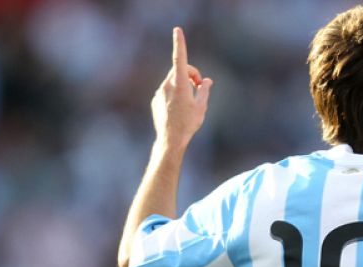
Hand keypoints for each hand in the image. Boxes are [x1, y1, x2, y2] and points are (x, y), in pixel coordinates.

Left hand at [151, 27, 212, 149]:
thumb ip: (204, 90)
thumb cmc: (188, 123)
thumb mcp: (201, 106)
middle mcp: (167, 85)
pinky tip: (179, 109)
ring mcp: (160, 92)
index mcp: (180, 84)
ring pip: (173, 81)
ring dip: (183, 85)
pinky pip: (167, 91)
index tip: (177, 30)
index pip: (180, 59)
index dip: (179, 44)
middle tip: (200, 86)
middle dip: (191, 74)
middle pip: (180, 70)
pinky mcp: (156, 100)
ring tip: (190, 101)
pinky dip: (175, 94)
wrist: (170, 139)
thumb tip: (206, 81)